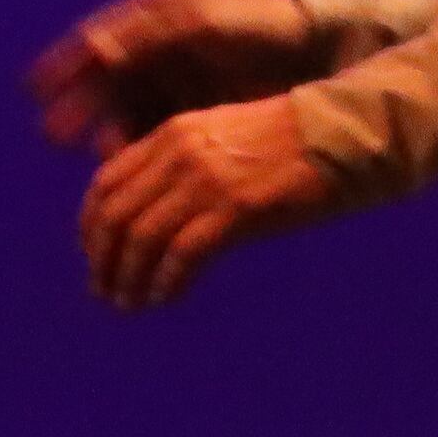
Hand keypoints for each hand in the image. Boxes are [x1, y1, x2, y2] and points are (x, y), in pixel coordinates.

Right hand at [30, 0, 320, 154]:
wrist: (314, 53)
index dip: (63, 66)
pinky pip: (147, 139)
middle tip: (58, 134)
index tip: (36, 88)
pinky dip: (136, 153)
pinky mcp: (185, 119)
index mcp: (150, 21)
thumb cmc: (257, 25)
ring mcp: (167, 89)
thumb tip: (90, 51)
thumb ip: (145, 34)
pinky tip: (133, 166)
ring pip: (120, 117)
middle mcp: (150, 56)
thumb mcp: (198, 22)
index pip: (94, 45)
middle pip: (100, 87)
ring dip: (107, 136)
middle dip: (78, 110)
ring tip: (108, 154)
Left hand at [79, 96, 342, 306]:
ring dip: (129, 279)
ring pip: (141, 238)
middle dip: (102, 262)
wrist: (347, 133)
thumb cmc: (293, 143)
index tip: (96, 257)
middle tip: (107, 292)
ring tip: (132, 303)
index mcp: (173, 133)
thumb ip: (185, 165)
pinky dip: (166, 282)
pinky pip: (182, 254)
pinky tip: (167, 298)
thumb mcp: (225, 139)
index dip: (90, 228)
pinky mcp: (237, 208)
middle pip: (115, 216)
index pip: (105, 184)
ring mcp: (208, 180)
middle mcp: (180, 154)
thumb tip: (153, 218)